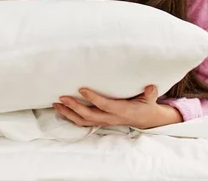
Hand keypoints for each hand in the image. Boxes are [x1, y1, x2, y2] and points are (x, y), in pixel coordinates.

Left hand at [53, 85, 182, 129]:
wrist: (146, 120)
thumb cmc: (146, 106)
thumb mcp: (151, 100)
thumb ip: (150, 93)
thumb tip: (151, 86)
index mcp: (121, 111)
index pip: (104, 105)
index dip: (92, 98)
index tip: (81, 88)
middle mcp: (110, 118)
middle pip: (89, 115)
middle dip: (74, 107)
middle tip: (62, 97)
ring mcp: (104, 121)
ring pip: (83, 121)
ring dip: (68, 113)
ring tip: (56, 104)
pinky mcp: (101, 121)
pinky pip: (84, 122)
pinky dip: (71, 117)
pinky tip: (62, 110)